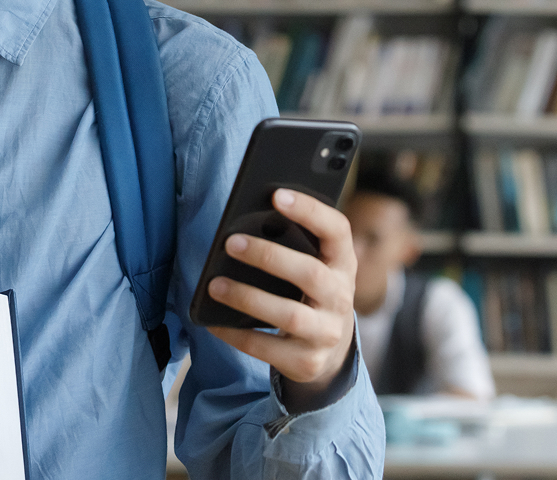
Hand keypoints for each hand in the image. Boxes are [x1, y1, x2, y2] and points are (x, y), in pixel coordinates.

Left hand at [204, 188, 355, 407]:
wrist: (329, 350)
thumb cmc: (308, 291)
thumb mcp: (312, 264)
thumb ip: (291, 242)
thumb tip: (243, 220)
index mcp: (342, 263)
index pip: (337, 231)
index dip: (310, 211)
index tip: (277, 194)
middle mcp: (341, 297)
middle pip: (310, 273)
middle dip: (268, 256)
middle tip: (230, 243)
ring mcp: (327, 332)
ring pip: (289, 314)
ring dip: (247, 297)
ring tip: (214, 284)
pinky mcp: (307, 362)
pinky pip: (268, 348)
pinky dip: (237, 335)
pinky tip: (214, 322)